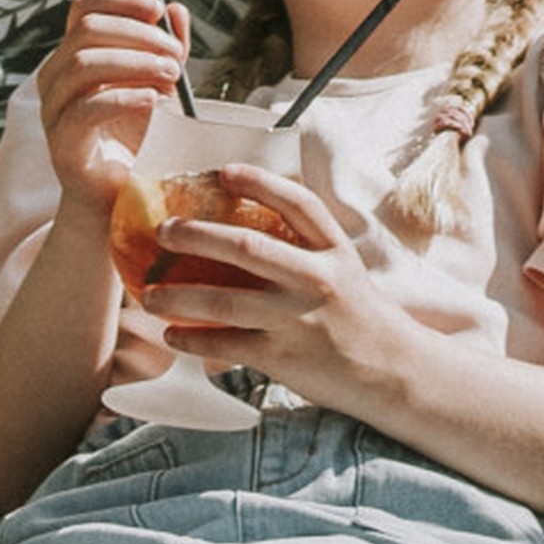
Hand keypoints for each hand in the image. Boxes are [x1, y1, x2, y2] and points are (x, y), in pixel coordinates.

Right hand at [34, 0, 192, 216]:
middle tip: (177, 56)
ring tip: (173, 78)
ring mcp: (54, 111)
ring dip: (135, 63)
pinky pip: (86, 109)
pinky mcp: (62, 145)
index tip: (157, 10)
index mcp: (75, 56)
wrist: (125, 196)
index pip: (83, 8)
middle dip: (139, 36)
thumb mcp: (161, 84)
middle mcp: (56, 78)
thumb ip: (168, 50)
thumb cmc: (142, 137)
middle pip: (87, 31)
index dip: (119, 1)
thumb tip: (176, 11)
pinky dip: (125, 97)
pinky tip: (155, 101)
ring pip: (83, 62)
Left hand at [140, 168, 407, 408]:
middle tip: (164, 229)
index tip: (224, 171)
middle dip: (196, 234)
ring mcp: (298, 319)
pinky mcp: (283, 357)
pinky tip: (172, 336)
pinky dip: (192, 340)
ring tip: (148, 293)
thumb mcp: (347, 272)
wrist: (396, 372)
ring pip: (223, 301)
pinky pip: (225, 345)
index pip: (298, 204)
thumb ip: (308, 252)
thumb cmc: (364, 319)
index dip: (259, 182)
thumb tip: (249, 235)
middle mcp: (316, 279)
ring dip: (177, 295)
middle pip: (246, 246)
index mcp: (335, 251)